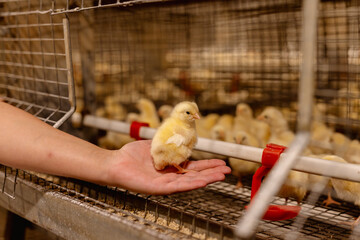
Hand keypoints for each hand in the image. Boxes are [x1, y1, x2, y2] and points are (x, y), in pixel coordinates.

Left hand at [106, 140, 230, 194]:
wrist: (115, 163)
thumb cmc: (132, 155)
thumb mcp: (155, 144)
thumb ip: (169, 142)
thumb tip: (182, 134)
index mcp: (171, 167)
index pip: (193, 168)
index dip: (207, 165)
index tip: (221, 162)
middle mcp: (170, 177)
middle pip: (195, 176)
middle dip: (212, 173)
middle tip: (228, 171)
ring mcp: (165, 184)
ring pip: (190, 183)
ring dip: (207, 179)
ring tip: (222, 176)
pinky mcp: (158, 189)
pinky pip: (177, 187)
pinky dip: (191, 184)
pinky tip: (203, 181)